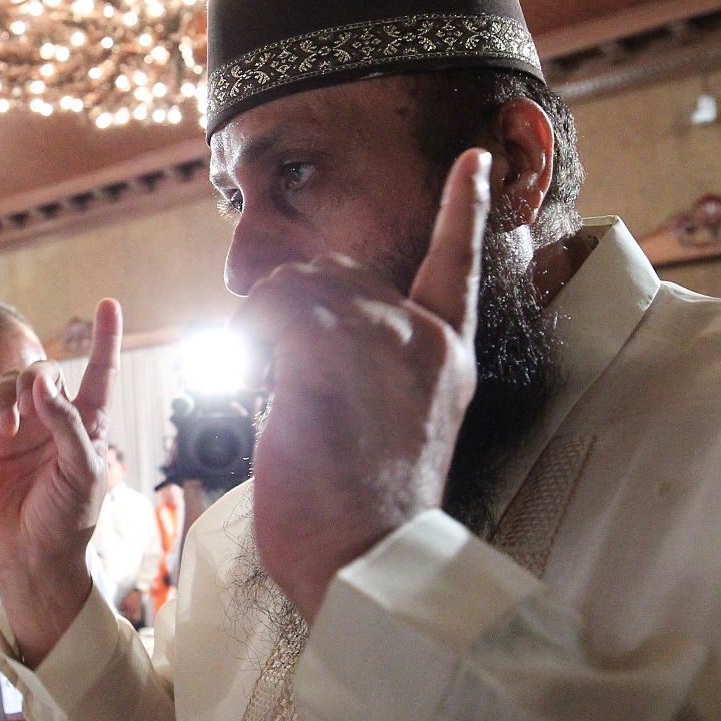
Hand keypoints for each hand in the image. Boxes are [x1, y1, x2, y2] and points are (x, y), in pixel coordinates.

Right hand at [0, 299, 122, 665]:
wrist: (29, 558)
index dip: (105, 339)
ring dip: (4, 399)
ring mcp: (22, 434)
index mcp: (87, 426)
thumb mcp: (81, 473)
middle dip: (31, 379)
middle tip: (28, 410)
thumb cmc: (67, 521)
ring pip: (7, 387)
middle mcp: (54, 424)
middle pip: (40, 372)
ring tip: (6, 433)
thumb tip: (44, 388)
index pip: (100, 373)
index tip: (108, 304)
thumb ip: (68, 427)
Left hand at [234, 149, 490, 620]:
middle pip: (339, 272)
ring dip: (262, 325)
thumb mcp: (388, 425)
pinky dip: (246, 337)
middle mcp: (426, 337)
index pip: (458, 264)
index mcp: (448, 356)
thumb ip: (368, 365)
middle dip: (291, 307)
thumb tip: (302, 325)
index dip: (465, 209)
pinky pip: (270, 307)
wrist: (367, 560)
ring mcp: (383, 338)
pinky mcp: (334, 349)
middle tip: (271, 366)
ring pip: (299, 284)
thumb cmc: (362, 514)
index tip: (474, 160)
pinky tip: (248, 379)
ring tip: (263, 380)